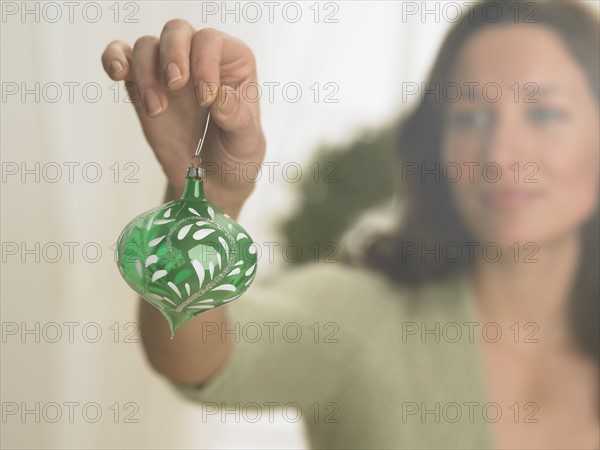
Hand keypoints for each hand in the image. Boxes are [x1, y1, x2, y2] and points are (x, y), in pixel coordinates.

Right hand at [101, 21, 265, 206]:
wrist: (210, 182)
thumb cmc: (235, 157)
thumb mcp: (246, 144)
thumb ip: (238, 120)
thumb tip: (221, 96)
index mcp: (233, 64)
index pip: (212, 41)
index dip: (205, 62)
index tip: (205, 98)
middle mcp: (200, 60)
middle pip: (178, 32)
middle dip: (173, 54)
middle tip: (176, 85)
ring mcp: (169, 72)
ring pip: (147, 46)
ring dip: (146, 73)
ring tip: (157, 109)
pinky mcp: (143, 87)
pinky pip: (122, 58)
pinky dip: (114, 58)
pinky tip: (117, 73)